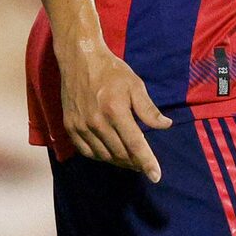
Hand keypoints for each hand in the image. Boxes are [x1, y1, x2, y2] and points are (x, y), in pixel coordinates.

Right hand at [57, 40, 171, 180]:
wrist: (80, 59)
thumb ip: (149, 109)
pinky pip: (86, 151)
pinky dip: (100, 157)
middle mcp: (96, 122)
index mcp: (115, 111)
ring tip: (130, 161)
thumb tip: (166, 125)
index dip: (147, 162)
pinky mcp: (69, 126)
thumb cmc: (112, 71)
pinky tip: (110, 154)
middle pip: (120, 154)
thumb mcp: (136, 86)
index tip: (156, 176)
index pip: (135, 145)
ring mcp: (80, 125)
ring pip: (103, 155)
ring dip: (119, 162)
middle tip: (144, 165)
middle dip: (135, 163)